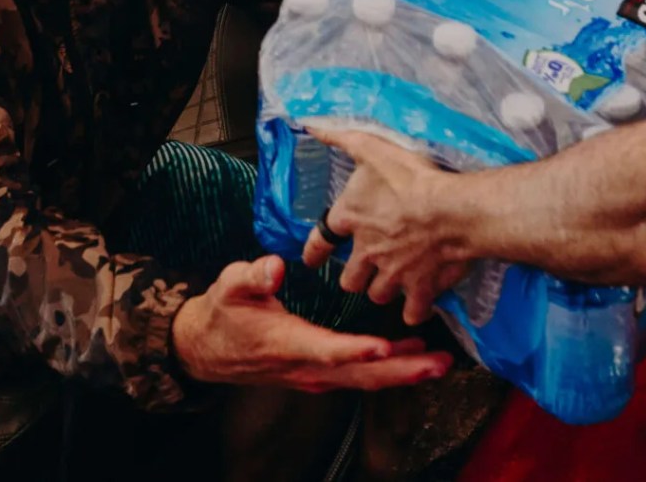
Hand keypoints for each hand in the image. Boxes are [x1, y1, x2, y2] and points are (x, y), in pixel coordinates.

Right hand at [170, 256, 450, 392]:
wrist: (206, 350)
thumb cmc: (221, 314)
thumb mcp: (228, 287)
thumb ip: (251, 277)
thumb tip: (274, 266)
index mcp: (285, 343)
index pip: (325, 350)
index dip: (355, 351)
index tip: (384, 347)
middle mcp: (305, 365)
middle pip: (359, 374)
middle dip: (401, 370)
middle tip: (438, 363)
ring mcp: (314, 373)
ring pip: (364, 379)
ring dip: (403, 371)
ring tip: (439, 362)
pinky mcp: (319, 371)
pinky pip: (359, 375)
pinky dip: (388, 368)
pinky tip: (412, 354)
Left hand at [300, 129, 474, 326]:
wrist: (452, 210)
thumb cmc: (413, 177)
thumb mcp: (373, 148)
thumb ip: (341, 137)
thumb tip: (311, 124)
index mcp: (351, 219)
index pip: (320, 241)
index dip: (315, 251)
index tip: (312, 260)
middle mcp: (366, 252)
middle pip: (350, 279)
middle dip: (356, 275)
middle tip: (366, 269)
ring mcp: (392, 274)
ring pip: (378, 295)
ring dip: (384, 289)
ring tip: (394, 280)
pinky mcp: (419, 289)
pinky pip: (412, 312)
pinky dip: (415, 310)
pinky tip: (419, 304)